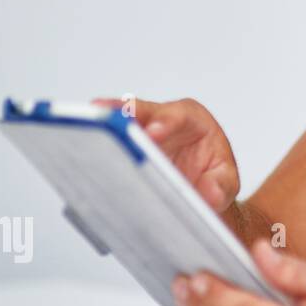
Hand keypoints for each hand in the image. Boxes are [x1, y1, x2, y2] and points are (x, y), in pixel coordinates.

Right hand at [94, 96, 237, 214]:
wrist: (200, 190)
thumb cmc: (214, 177)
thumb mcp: (226, 182)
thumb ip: (221, 186)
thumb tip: (210, 194)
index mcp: (192, 119)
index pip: (178, 115)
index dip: (165, 122)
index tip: (153, 134)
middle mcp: (163, 119)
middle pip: (141, 110)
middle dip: (123, 113)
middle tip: (105, 118)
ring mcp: (139, 131)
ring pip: (118, 122)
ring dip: (102, 126)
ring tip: (81, 128)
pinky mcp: (124, 146)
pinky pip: (108, 140)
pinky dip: (95, 145)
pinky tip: (79, 152)